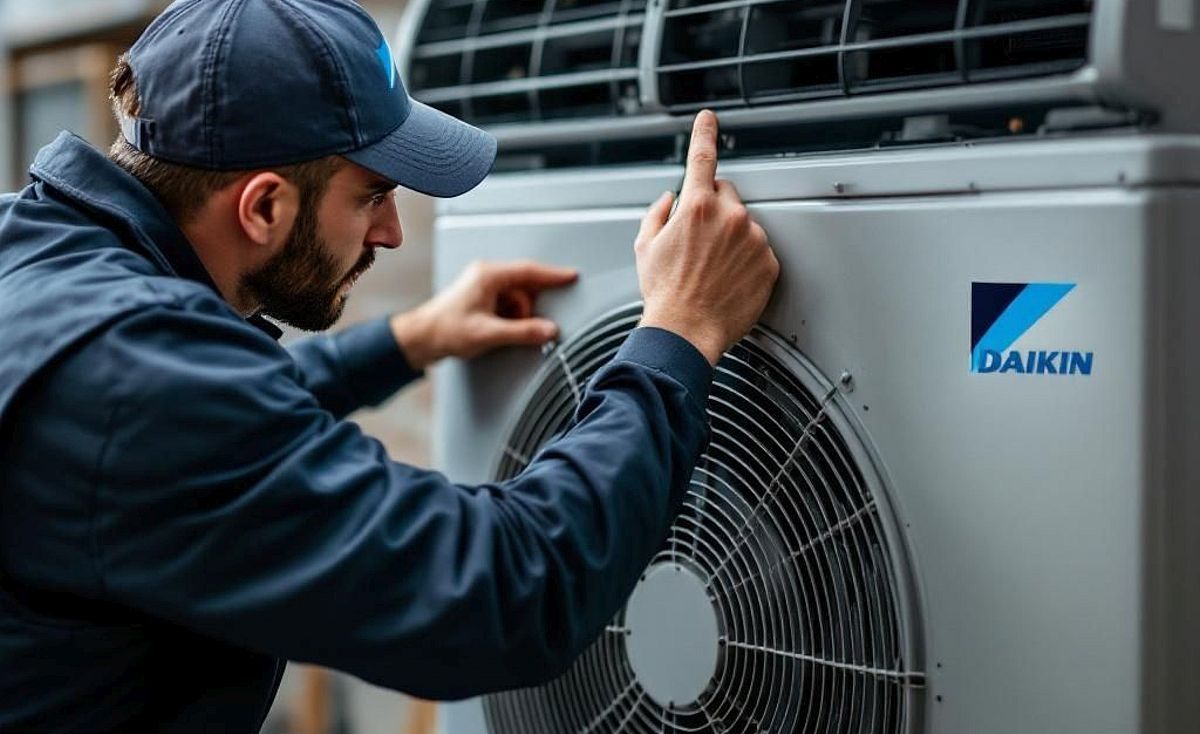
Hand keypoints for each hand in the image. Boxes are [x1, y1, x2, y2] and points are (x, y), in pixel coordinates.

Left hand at [390, 260, 577, 368]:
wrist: (422, 339)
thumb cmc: (445, 330)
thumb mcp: (489, 333)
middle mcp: (487, 276)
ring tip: (500, 331)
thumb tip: (548, 330)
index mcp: (488, 275)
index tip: (571, 276)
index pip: (529, 271)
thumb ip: (522, 332)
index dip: (553, 275)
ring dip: (518, 316)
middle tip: (523, 327)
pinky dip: (510, 319)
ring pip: (519, 299)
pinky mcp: (484, 298)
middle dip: (528, 309)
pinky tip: (498, 330)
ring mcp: (485, 287)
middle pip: (525, 287)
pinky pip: (509, 305)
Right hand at [634, 110, 779, 364]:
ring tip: (711, 270)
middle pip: (726, 195)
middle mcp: (730, 217)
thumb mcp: (644, 247)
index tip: (708, 118)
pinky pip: (758, 251)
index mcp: (696, 207)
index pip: (702, 158)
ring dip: (731, 239)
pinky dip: (746, 261)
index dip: (704, 133)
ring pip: (743, 225)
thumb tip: (669, 201)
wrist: (686, 332)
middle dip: (713, 210)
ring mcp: (753, 239)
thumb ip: (657, 213)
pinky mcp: (769, 263)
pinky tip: (728, 280)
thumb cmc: (664, 294)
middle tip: (698, 243)